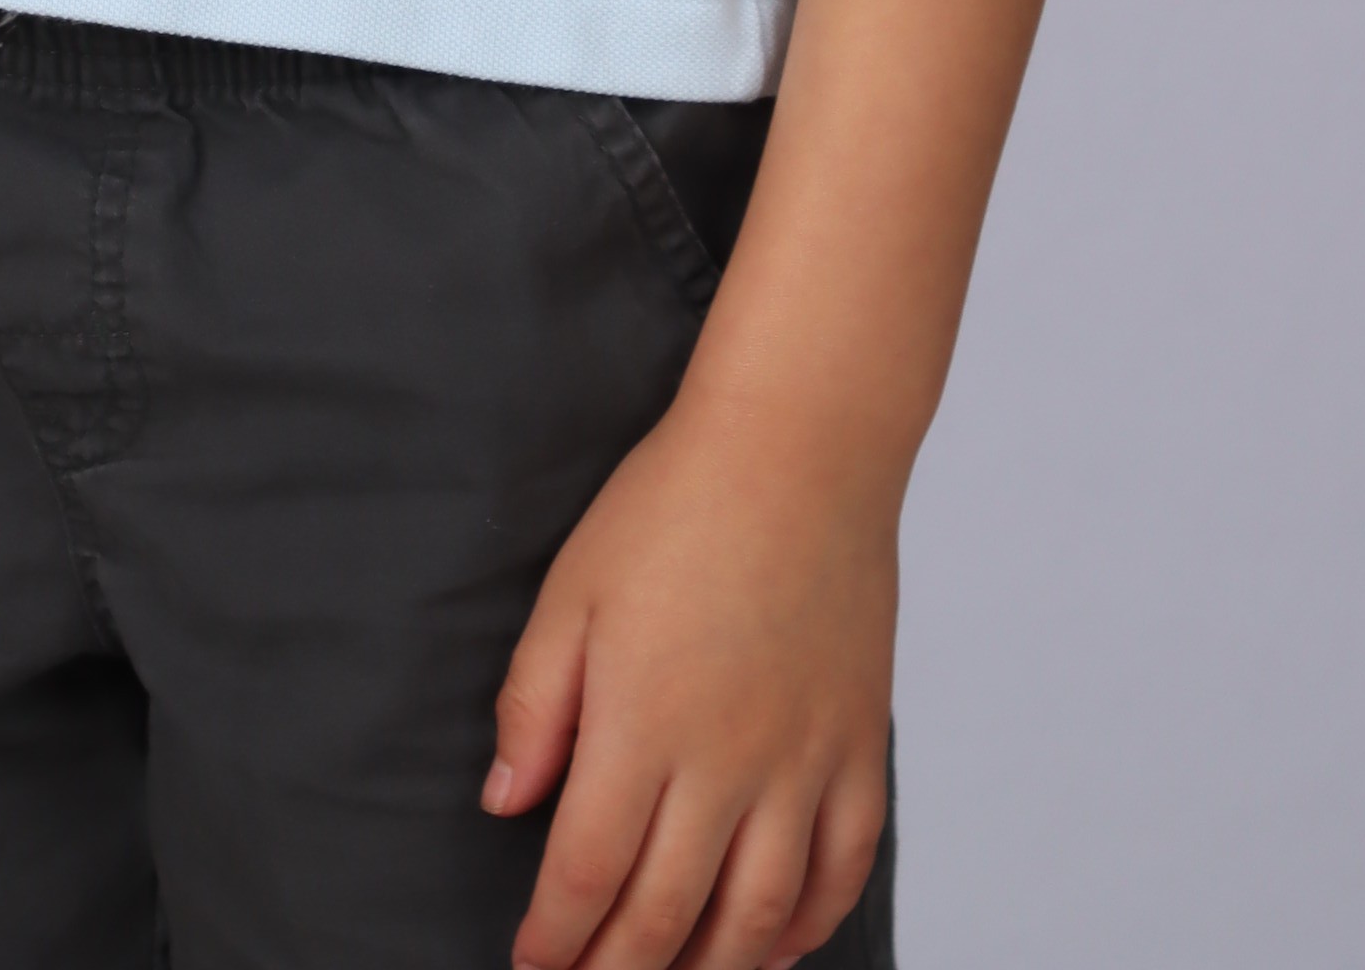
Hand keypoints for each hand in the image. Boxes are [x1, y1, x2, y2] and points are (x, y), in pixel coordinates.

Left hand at [487, 392, 895, 968]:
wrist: (799, 446)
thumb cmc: (674, 505)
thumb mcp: (572, 591)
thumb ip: (534, 705)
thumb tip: (505, 803)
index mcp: (642, 723)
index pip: (589, 872)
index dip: (556, 937)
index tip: (533, 963)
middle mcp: (726, 761)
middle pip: (666, 914)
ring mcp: (802, 760)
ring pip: (758, 916)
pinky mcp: (858, 746)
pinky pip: (842, 868)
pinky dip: (810, 925)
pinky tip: (776, 948)